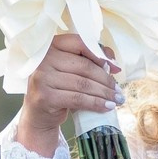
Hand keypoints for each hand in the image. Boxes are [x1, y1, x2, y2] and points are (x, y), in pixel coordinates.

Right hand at [13, 31, 120, 157]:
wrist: (39, 115)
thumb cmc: (58, 89)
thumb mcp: (71, 70)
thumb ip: (90, 60)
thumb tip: (114, 64)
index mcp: (51, 46)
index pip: (80, 43)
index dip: (100, 54)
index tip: (115, 67)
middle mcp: (43, 59)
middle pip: (84, 66)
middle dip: (106, 80)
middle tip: (118, 90)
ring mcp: (42, 77)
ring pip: (83, 84)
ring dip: (104, 93)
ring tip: (117, 99)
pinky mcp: (45, 96)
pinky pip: (78, 99)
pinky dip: (95, 103)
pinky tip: (107, 107)